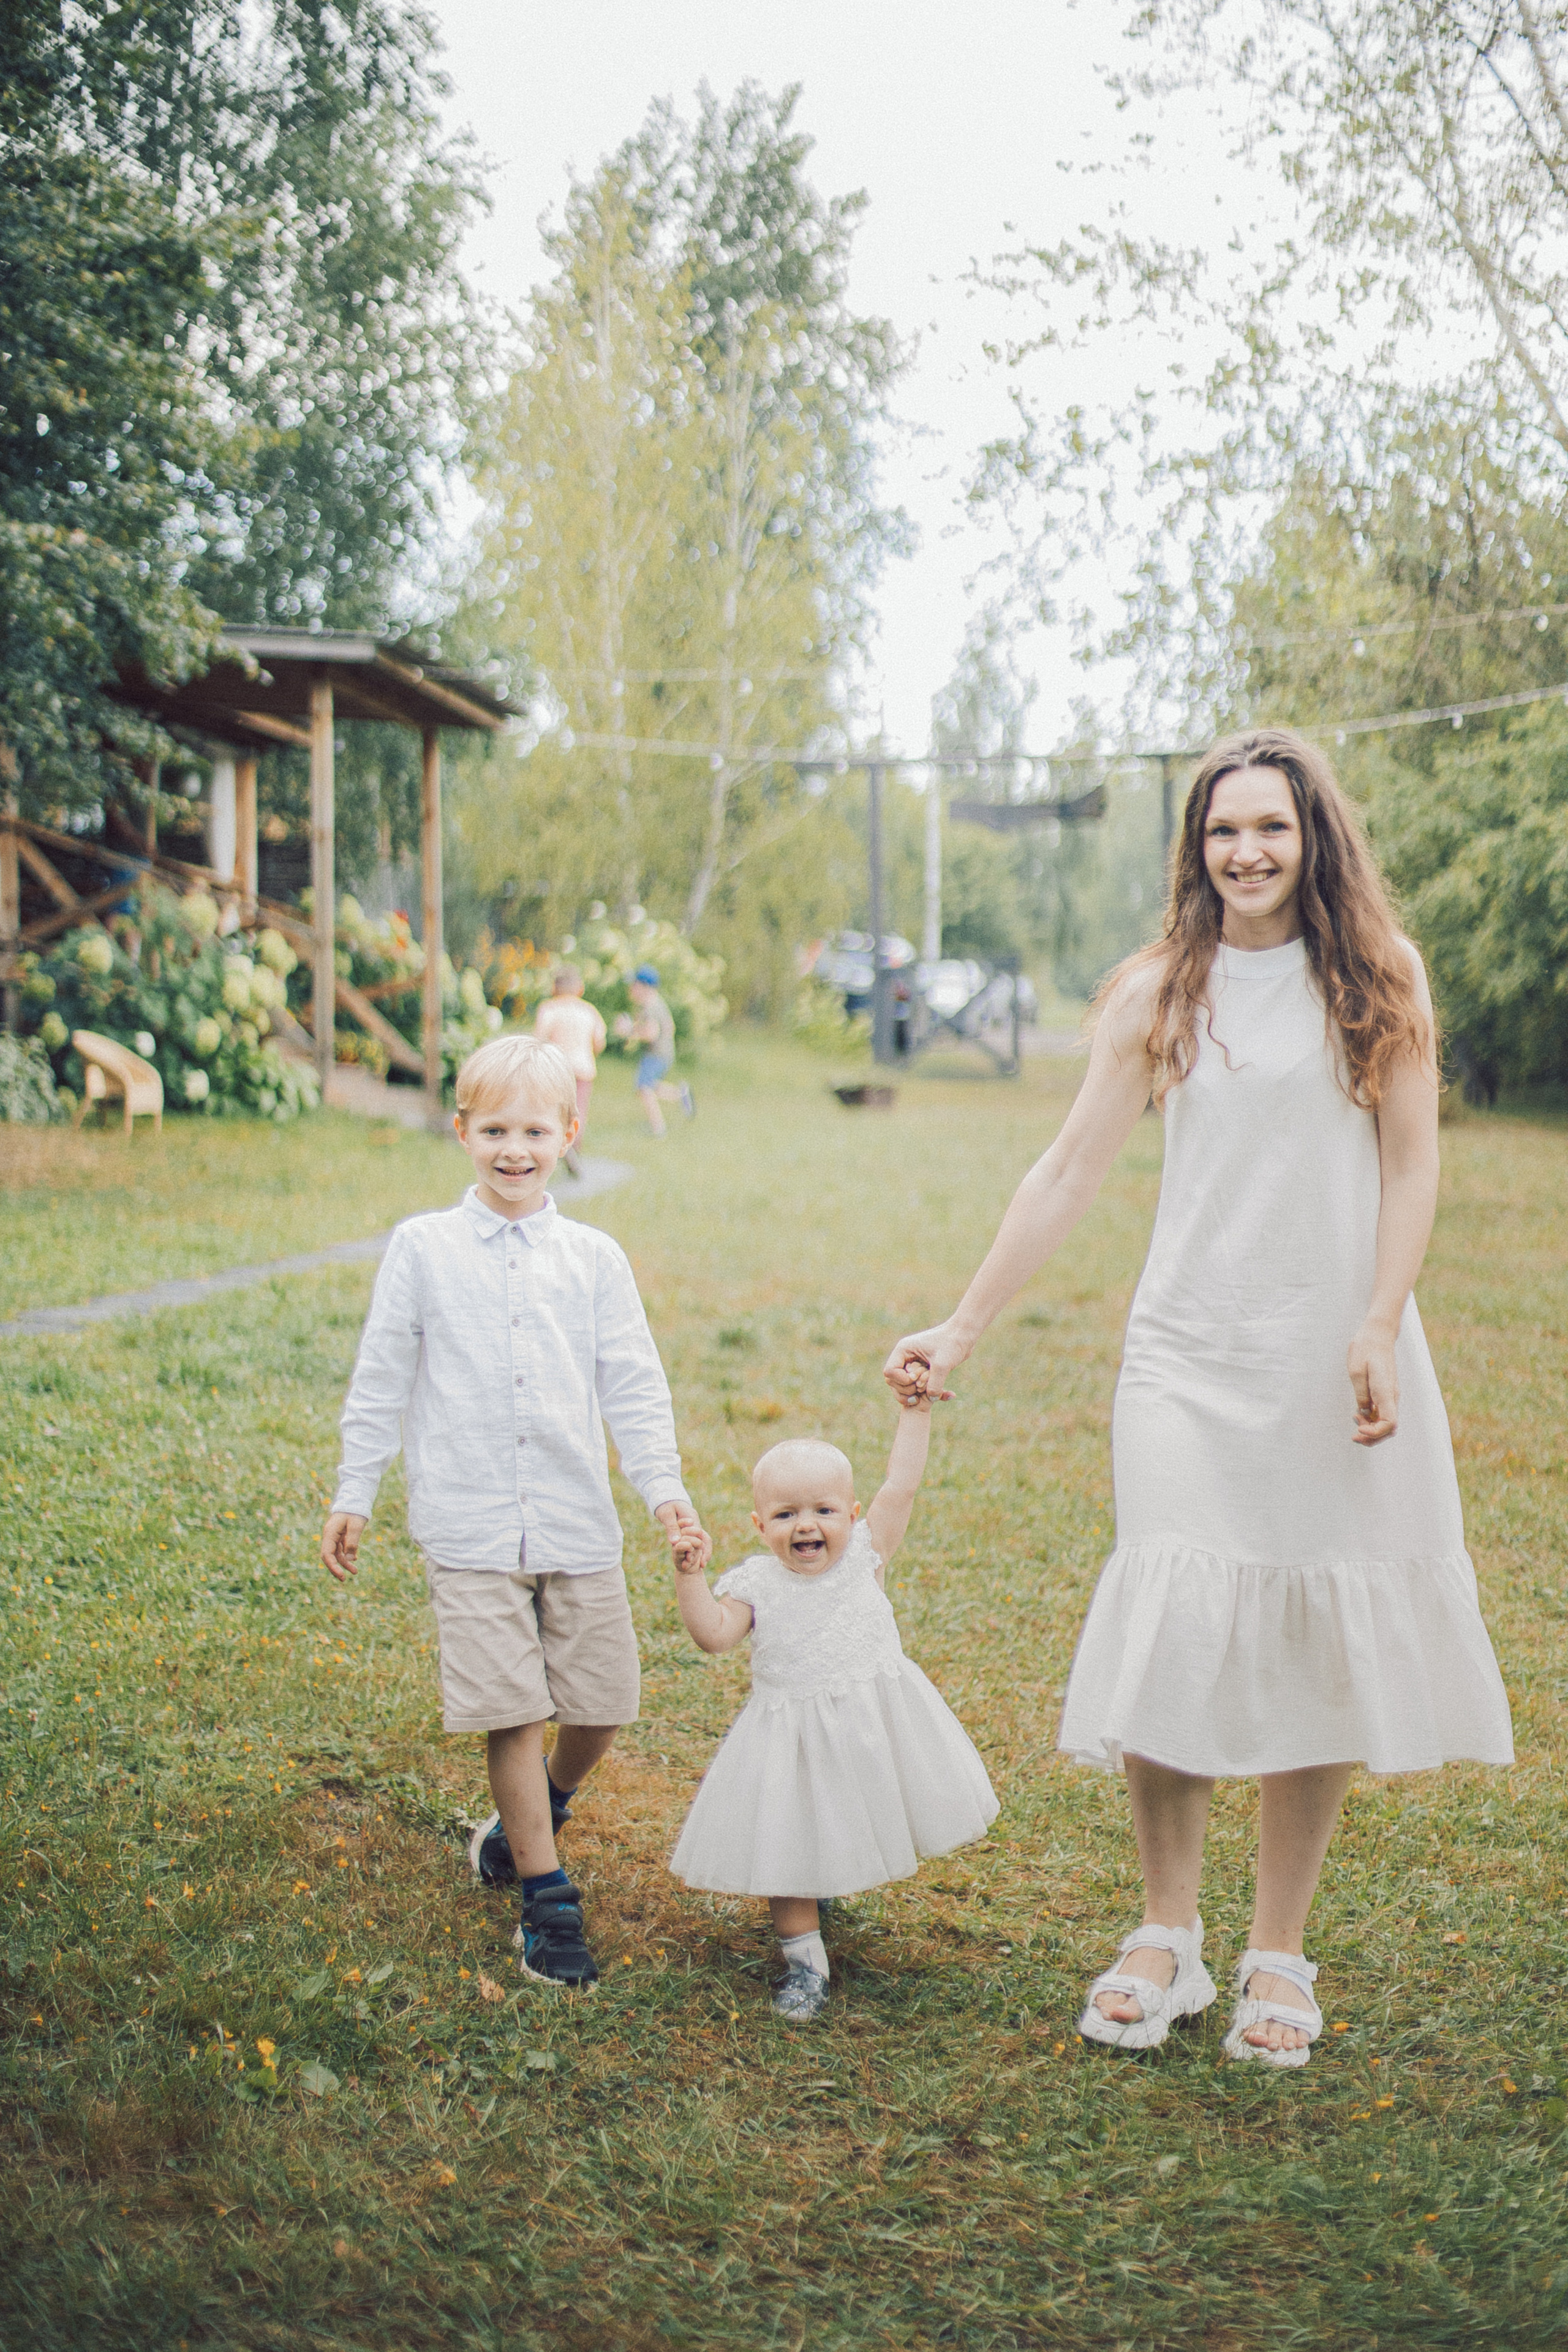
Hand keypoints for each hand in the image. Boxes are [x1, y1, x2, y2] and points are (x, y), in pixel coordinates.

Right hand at [321, 1511, 366, 1581]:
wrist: (356, 1499)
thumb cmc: (355, 1511)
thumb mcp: (356, 1526)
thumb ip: (352, 1542)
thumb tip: (350, 1559)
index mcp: (330, 1533)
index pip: (326, 1554)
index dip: (332, 1567)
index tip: (341, 1575)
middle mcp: (330, 1536)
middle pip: (329, 1556)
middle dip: (336, 1568)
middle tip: (344, 1579)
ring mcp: (334, 1536)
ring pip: (336, 1554)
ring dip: (344, 1563)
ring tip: (355, 1572)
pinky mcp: (340, 1536)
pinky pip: (341, 1549)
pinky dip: (347, 1556)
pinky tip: (354, 1560)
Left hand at [656, 1501, 710, 1573]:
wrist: (666, 1498)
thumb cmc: (665, 1505)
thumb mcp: (666, 1515)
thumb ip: (671, 1527)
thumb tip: (675, 1542)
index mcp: (692, 1518)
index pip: (699, 1534)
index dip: (698, 1547)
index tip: (693, 1558)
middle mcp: (695, 1523)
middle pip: (705, 1538)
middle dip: (705, 1552)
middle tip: (701, 1565)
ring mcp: (694, 1526)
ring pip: (703, 1541)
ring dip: (703, 1552)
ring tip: (701, 1565)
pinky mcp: (690, 1530)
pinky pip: (697, 1540)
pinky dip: (697, 1549)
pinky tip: (693, 1558)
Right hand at [883, 1320, 970, 1404]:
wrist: (964, 1334)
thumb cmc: (952, 1343)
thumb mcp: (943, 1364)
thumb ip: (935, 1384)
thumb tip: (931, 1399)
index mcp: (903, 1350)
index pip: (889, 1372)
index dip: (901, 1381)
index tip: (917, 1380)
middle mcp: (905, 1357)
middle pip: (893, 1381)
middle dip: (907, 1389)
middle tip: (923, 1388)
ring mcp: (913, 1364)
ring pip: (904, 1386)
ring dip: (916, 1393)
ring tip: (931, 1393)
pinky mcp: (923, 1370)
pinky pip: (918, 1386)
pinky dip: (927, 1393)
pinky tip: (944, 1394)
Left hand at [1348, 1321, 1399, 1444]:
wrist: (1378, 1334)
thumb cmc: (1365, 1349)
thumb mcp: (1356, 1371)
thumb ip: (1360, 1394)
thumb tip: (1363, 1411)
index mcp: (1386, 1391)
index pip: (1389, 1423)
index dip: (1375, 1433)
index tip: (1358, 1429)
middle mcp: (1392, 1396)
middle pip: (1390, 1428)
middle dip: (1373, 1437)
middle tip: (1354, 1437)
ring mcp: (1390, 1395)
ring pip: (1387, 1423)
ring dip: (1372, 1430)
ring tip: (1355, 1423)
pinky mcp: (1385, 1393)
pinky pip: (1383, 1413)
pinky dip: (1372, 1420)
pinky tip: (1359, 1415)